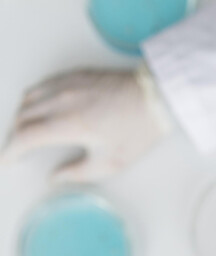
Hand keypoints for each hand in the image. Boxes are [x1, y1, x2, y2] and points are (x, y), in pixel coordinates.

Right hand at [1, 67, 171, 182]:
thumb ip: (77, 172)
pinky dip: (33, 99)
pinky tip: (38, 110)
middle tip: (16, 151)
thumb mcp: (110, 163)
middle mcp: (63, 100)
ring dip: (21, 116)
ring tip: (24, 133)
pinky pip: (43, 85)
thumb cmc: (137, 130)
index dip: (11, 151)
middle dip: (15, 135)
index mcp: (69, 124)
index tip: (5, 161)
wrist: (156, 98)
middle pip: (22, 116)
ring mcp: (68, 84)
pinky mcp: (75, 75)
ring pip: (29, 98)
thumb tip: (55, 177)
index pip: (26, 137)